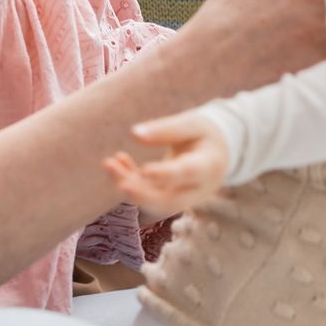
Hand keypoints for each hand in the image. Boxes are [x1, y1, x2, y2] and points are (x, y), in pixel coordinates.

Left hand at [104, 110, 227, 217]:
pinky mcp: (167, 197)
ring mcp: (181, 197)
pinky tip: (116, 160)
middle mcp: (195, 189)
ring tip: (108, 164)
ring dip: (129, 186)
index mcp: (208, 166)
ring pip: (153, 201)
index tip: (145, 170)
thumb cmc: (204, 134)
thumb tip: (134, 133)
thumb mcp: (192, 124)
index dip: (166, 174)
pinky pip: (146, 194)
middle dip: (142, 194)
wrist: (217, 153)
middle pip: (169, 201)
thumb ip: (167, 129)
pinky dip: (129, 180)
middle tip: (121, 184)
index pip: (187, 174)